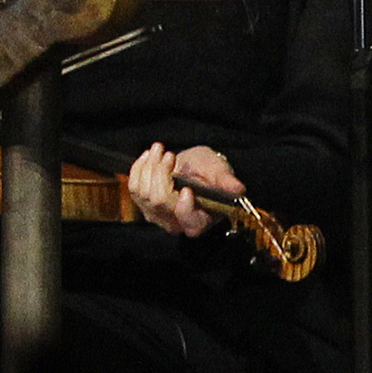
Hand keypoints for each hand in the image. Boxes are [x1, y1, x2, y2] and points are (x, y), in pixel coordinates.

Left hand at [126, 141, 242, 237]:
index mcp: (199, 220)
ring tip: (161, 150)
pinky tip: (150, 156)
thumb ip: (225, 180)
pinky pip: (133, 186)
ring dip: (151, 166)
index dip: (184, 208)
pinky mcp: (142, 203)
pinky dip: (140, 166)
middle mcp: (176, 222)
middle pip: (160, 202)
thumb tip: (238, 188)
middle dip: (162, 174)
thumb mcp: (218, 171)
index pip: (189, 222)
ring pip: (144, 193)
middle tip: (171, 154)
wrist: (191, 166)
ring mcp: (156, 214)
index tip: (186, 189)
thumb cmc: (207, 171)